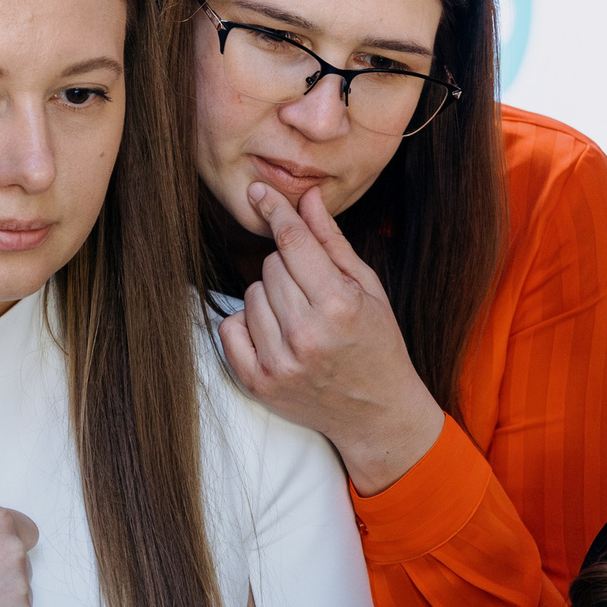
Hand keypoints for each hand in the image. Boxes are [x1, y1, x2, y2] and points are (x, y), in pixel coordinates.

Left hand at [218, 184, 445, 495]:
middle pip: (270, 266)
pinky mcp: (258, 383)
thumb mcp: (368, 289)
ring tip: (299, 318)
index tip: (259, 192)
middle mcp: (306, 334)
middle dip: (288, 269)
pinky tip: (275, 335)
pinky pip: (229, 329)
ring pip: (250, 294)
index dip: (276, 211)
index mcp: (339, 306)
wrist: (376, 413)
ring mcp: (279, 362)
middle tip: (312, 293)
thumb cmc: (377, 345)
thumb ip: (332, 243)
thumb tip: (307, 199)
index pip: (293, 243)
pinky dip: (246, 325)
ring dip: (270, 298)